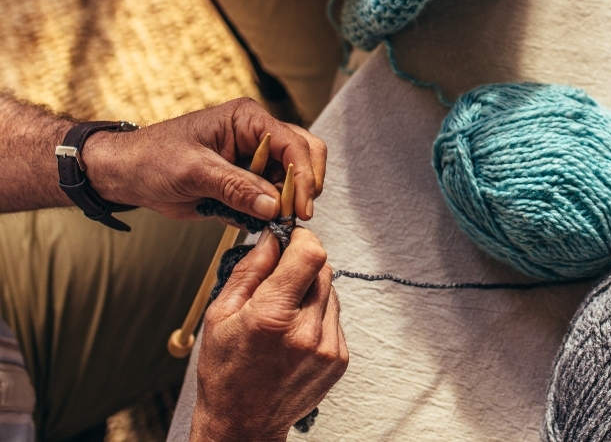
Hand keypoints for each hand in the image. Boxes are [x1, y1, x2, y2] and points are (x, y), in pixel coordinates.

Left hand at [82, 97, 326, 221]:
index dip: (303, 176)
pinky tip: (259, 223)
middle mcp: (257, 136)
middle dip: (304, 186)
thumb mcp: (194, 171)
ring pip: (292, 179)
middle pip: (304, 155)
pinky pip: (272, 197)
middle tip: (295, 215)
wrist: (125, 174)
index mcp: (248, 120)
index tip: (300, 208)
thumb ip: (236, 187)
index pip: (293, 143)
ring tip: (274, 223)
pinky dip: (271, 213)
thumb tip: (274, 206)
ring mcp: (255, 160)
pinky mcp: (247, 182)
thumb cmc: (153, 159)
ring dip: (288, 202)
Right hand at [191, 228, 346, 441]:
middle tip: (278, 281)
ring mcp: (327, 347)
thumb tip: (271, 238)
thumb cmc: (225, 373)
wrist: (243, 423)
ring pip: (331, 292)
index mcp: (272, 317)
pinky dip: (317, 316)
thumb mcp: (221, 315)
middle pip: (323, 270)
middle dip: (301, 266)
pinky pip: (334, 317)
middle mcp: (306, 332)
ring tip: (283, 314)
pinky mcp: (339, 358)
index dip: (301, 240)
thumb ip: (250, 271)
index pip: (311, 255)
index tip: (289, 240)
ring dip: (311, 292)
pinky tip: (294, 333)